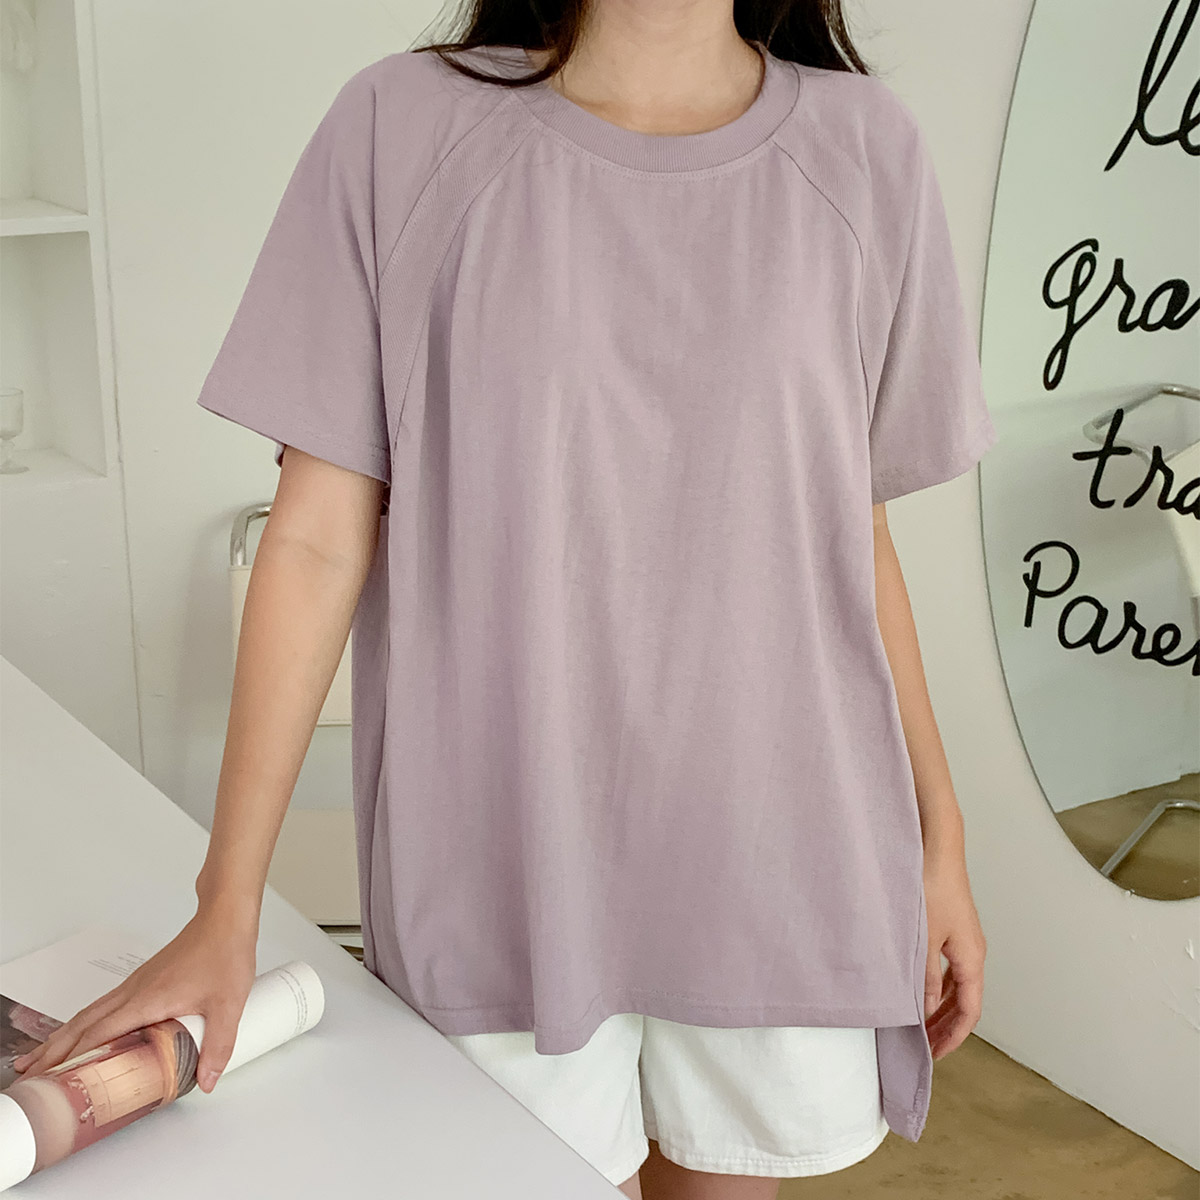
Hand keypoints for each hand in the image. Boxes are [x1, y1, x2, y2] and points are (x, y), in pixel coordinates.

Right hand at [10, 911, 257, 1093]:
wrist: (225, 918)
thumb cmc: (224, 953)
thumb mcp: (228, 1004)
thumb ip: (219, 1045)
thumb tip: (208, 1081)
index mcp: (146, 1001)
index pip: (98, 1035)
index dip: (72, 1060)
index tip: (51, 1081)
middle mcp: (133, 992)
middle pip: (82, 1025)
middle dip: (54, 1052)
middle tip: (30, 1076)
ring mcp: (135, 985)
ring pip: (89, 1014)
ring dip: (64, 1037)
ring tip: (41, 1059)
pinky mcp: (142, 981)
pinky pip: (103, 1006)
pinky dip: (84, 1023)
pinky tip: (83, 1033)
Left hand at [922, 854, 985, 1058]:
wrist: (936, 848)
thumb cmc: (931, 887)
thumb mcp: (923, 939)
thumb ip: (925, 977)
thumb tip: (926, 1009)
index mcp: (971, 958)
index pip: (969, 1012)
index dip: (953, 1037)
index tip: (934, 1054)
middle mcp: (972, 952)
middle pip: (965, 1001)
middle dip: (945, 1027)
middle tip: (924, 1046)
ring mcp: (963, 939)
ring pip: (956, 985)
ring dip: (940, 1006)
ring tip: (918, 1024)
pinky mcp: (951, 926)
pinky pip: (948, 967)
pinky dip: (936, 984)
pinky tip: (918, 987)